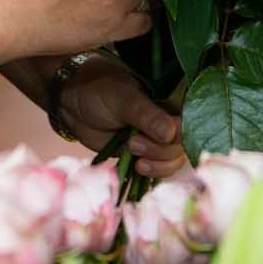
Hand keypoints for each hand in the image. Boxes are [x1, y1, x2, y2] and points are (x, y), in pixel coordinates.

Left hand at [58, 56, 186, 178]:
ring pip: (173, 159)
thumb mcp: (123, 99)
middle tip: (134, 144)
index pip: (189, 120)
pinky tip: (137, 167)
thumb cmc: (99, 91)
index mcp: (169, 98)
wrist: (73, 104)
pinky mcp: (144, 153)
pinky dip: (152, 172)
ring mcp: (156, 137)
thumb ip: (146, 116)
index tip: (163, 137)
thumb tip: (170, 134)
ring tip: (134, 156)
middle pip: (182, 144)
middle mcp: (167, 118)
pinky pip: (159, 168)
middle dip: (161, 150)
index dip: (180, 134)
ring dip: (157, 164)